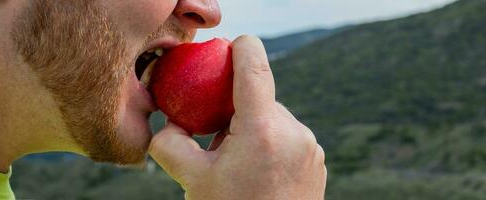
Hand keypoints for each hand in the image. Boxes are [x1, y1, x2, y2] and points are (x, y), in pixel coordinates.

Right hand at [149, 35, 326, 199]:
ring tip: (239, 166)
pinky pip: (288, 137)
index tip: (226, 49)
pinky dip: (270, 144)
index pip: (254, 65)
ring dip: (253, 129)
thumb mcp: (191, 180)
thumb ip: (169, 142)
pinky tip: (259, 174)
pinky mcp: (317, 161)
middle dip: (235, 110)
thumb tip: (168, 124)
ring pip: (274, 119)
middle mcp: (295, 132)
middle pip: (260, 97)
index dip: (240, 48)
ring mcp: (310, 147)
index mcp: (263, 130)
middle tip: (217, 141)